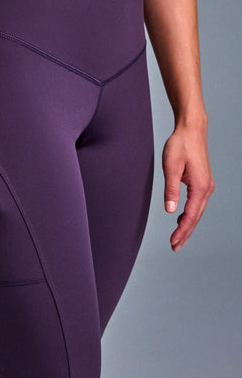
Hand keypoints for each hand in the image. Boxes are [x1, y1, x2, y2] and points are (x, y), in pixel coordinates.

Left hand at [162, 124, 214, 251]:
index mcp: (200, 186)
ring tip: (178, 239)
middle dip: (185, 234)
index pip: (191, 216)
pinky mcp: (203, 182)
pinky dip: (190, 214)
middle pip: (196, 217)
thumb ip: (171, 189)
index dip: (182, 231)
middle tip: (174, 248)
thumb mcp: (171, 166)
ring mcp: (206, 185)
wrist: (191, 130)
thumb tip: (170, 211)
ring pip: (198, 212)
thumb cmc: (180, 145)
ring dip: (188, 226)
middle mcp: (207, 188)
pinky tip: (182, 219)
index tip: (173, 243)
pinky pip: (197, 204)